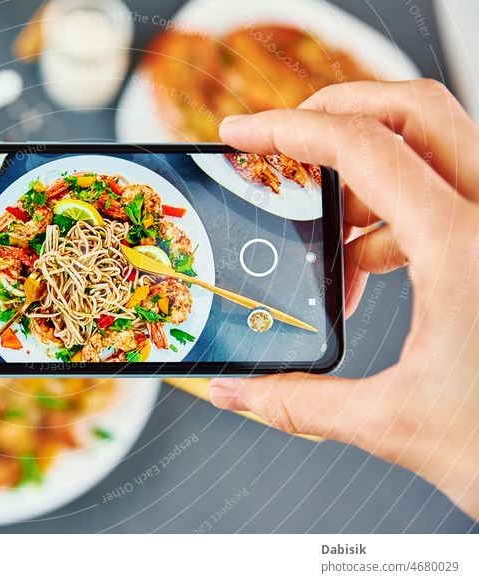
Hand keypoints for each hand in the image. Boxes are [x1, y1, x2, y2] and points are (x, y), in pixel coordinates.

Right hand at [209, 79, 478, 518]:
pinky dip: (396, 207)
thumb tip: (232, 390)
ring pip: (434, 142)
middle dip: (334, 113)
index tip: (244, 133)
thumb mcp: (395, 423)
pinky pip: (447, 188)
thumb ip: (298, 403)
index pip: (365, 148)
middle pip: (412, 108)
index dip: (290, 129)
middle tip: (281, 143)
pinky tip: (370, 262)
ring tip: (327, 231)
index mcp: (464, 249)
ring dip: (365, 170)